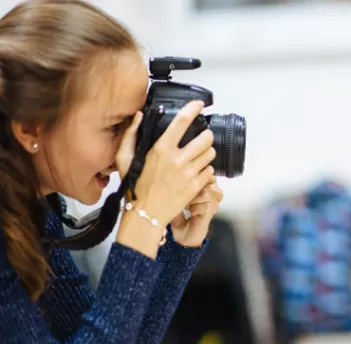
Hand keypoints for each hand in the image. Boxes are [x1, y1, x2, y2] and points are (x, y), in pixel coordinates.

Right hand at [114, 101, 215, 256]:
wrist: (145, 216)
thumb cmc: (134, 187)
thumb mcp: (123, 159)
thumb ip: (130, 134)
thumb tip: (140, 115)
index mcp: (161, 150)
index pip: (182, 122)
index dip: (193, 109)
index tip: (199, 105)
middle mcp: (178, 160)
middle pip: (206, 138)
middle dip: (205, 136)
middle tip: (200, 138)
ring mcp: (189, 174)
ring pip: (211, 154)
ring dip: (207, 152)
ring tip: (198, 155)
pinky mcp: (196, 187)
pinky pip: (210, 171)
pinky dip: (206, 170)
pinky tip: (196, 171)